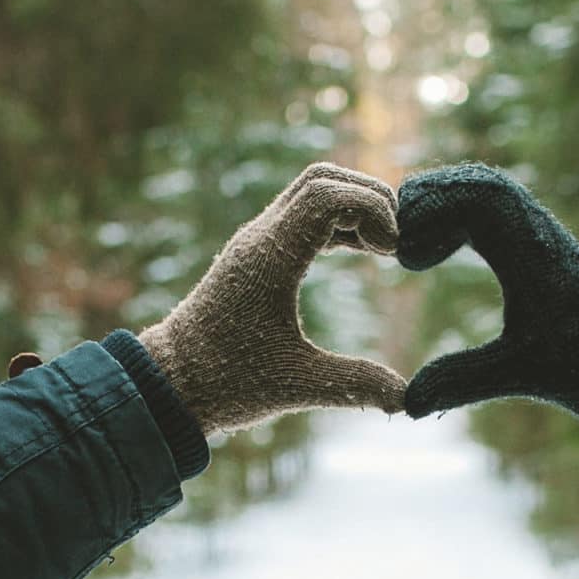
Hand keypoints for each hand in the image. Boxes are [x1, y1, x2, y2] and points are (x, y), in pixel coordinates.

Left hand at [140, 164, 407, 434]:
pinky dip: (338, 222)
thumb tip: (407, 400)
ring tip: (386, 248)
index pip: (326, 194)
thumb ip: (353, 386)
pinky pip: (304, 215)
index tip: (394, 253)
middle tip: (397, 242)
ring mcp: (257, 242)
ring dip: (354, 208)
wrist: (171, 383)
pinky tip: (363, 252)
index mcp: (269, 258)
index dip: (371, 210)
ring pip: (312, 192)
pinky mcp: (257, 255)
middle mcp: (261, 238)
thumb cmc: (226, 383)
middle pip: (322, 179)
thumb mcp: (296, 386)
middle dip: (369, 198)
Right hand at [396, 163, 578, 425]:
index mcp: (536, 257)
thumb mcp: (521, 374)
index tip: (408, 256)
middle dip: (435, 198)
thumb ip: (463, 380)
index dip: (435, 212)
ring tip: (415, 235)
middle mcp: (545, 237)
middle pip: (486, 184)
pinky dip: (471, 212)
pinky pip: (509, 208)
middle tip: (399, 233)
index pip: (482, 200)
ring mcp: (550, 239)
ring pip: (500, 192)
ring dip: (453, 202)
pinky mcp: (551, 248)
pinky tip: (444, 244)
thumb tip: (410, 402)